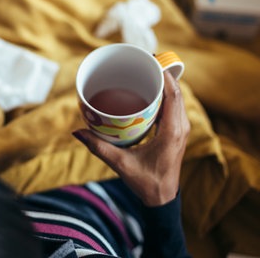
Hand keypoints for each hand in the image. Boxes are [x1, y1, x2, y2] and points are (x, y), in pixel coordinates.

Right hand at [73, 72, 189, 206]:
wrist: (162, 199)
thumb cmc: (146, 183)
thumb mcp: (121, 164)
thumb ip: (99, 148)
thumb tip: (78, 131)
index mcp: (172, 132)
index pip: (174, 95)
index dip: (164, 74)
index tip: (150, 60)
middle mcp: (181, 127)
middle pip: (176, 92)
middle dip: (162, 74)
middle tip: (143, 62)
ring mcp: (181, 129)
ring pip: (176, 98)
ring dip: (164, 84)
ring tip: (145, 73)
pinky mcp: (177, 132)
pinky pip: (173, 107)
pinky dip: (164, 96)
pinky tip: (148, 92)